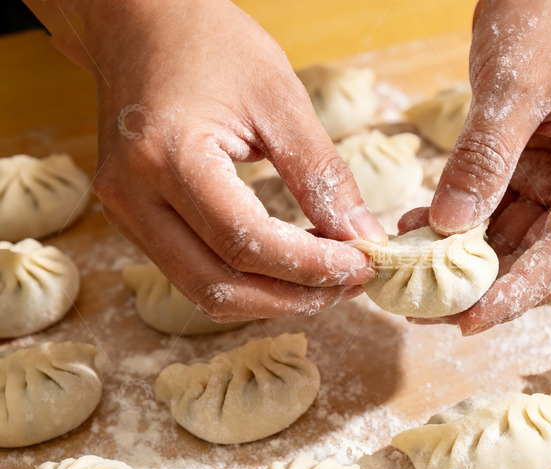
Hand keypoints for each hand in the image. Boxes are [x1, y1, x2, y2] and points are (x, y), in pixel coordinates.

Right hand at [28, 0, 385, 320]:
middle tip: (350, 283)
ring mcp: (125, 212)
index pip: (245, 242)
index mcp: (168, 157)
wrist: (139, 21)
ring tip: (326, 279)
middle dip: (294, 296)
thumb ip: (321, 172)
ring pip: (203, 290)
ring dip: (271, 297)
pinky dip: (246, 280)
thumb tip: (361, 235)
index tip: (362, 265)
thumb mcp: (279, 97)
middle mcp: (134, 196)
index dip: (310, 265)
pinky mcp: (133, 218)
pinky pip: (192, 272)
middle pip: (219, 285)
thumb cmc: (209, 43)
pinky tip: (288, 265)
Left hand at [400, 0, 550, 334]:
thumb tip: (446, 229)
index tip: (469, 322)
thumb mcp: (513, 85)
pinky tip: (415, 226)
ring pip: (516, 235)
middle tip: (429, 312)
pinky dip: (460, 220)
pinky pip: (498, 203)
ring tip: (411, 273)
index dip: (518, 292)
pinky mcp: (536, 159)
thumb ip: (483, 159)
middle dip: (488, 285)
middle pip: (544, 254)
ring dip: (466, 257)